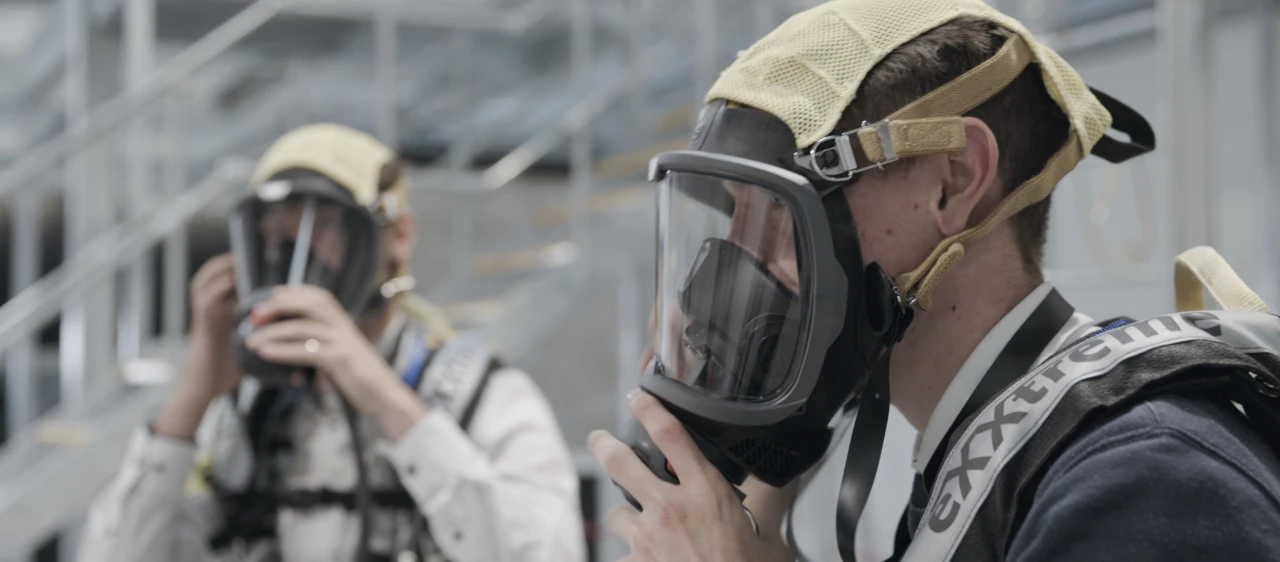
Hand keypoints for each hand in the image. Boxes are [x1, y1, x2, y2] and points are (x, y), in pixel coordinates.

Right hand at [154, 254, 241, 439]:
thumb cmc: (226, 369)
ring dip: (220, 272)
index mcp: (217, 313)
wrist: (205, 389)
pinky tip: (233, 283)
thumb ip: (258, 331)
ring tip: (238, 263)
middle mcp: (207, 312)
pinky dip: (219, 291)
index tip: (250, 258)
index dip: (231, 269)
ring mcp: (202, 319)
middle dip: (224, 264)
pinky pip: (207, 304)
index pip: (219, 282)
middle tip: (242, 254)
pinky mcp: (202, 329)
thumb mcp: (243, 344)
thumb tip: (286, 325)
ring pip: (202, 285)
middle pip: (207, 277)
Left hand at [244, 285, 426, 438]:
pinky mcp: (340, 358)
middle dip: (279, 305)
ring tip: (250, 341)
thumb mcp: (345, 355)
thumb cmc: (363, 379)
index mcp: (345, 324)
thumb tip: (301, 346)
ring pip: (302, 328)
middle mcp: (344, 327)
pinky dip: (282, 350)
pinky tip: (265, 353)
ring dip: (272, 332)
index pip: (320, 297)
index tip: (273, 292)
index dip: (296, 292)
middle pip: (309, 304)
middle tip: (254, 315)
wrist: (386, 396)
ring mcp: (343, 341)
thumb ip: (326, 346)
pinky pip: (306, 351)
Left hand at [588, 390, 791, 561]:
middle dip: (604, 446)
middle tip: (599, 439)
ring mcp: (648, 538)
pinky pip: (622, 556)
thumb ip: (751, 509)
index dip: (649, 409)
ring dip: (624, 517)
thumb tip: (768, 499)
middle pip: (621, 462)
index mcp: (705, 492)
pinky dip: (631, 557)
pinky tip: (642, 557)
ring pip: (616, 514)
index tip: (638, 398)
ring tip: (632, 522)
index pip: (671, 434)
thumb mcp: (758, 530)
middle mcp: (670, 509)